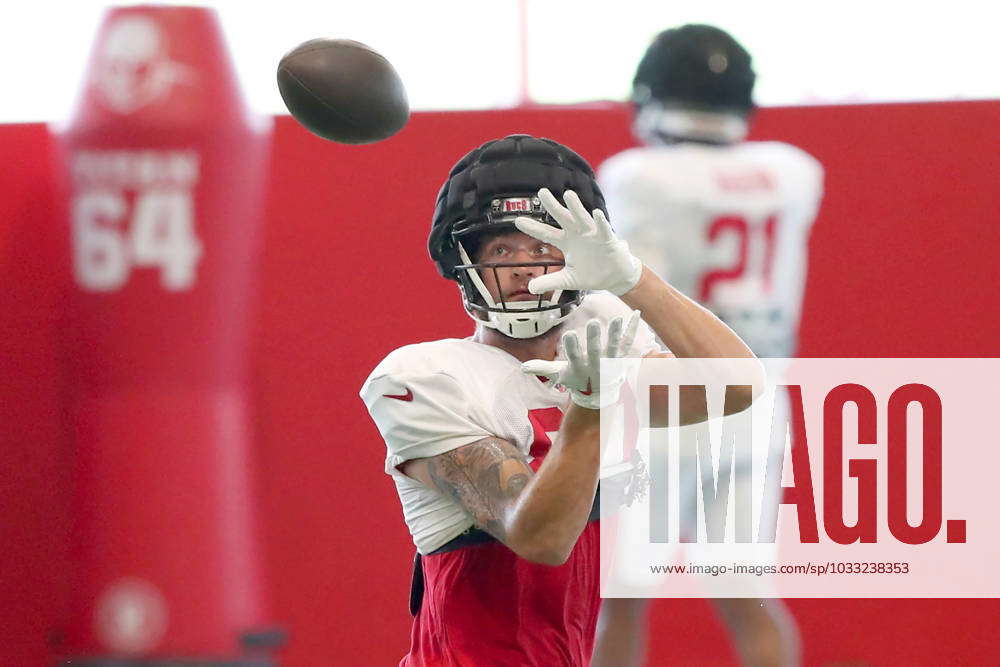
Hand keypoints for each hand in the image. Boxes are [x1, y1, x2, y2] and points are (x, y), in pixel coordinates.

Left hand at [514, 188, 642, 295]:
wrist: (615, 277)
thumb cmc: (592, 273)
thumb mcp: (567, 280)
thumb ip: (550, 281)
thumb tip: (530, 288)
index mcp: (566, 242)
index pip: (546, 233)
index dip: (533, 228)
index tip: (517, 221)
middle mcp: (577, 234)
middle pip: (562, 218)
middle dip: (552, 206)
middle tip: (542, 192)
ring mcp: (592, 235)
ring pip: (582, 218)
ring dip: (576, 207)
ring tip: (568, 194)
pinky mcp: (607, 240)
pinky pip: (604, 229)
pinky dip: (600, 222)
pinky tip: (596, 213)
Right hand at [520, 310, 640, 409]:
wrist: (598, 395)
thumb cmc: (576, 381)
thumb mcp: (559, 376)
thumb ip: (542, 369)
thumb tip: (523, 368)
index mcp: (579, 367)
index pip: (573, 356)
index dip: (571, 347)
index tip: (569, 335)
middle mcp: (596, 364)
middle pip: (595, 350)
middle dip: (595, 338)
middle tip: (594, 324)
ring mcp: (610, 360)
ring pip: (614, 346)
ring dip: (616, 333)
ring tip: (616, 319)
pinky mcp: (620, 356)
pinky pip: (627, 341)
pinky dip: (632, 329)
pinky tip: (637, 314)